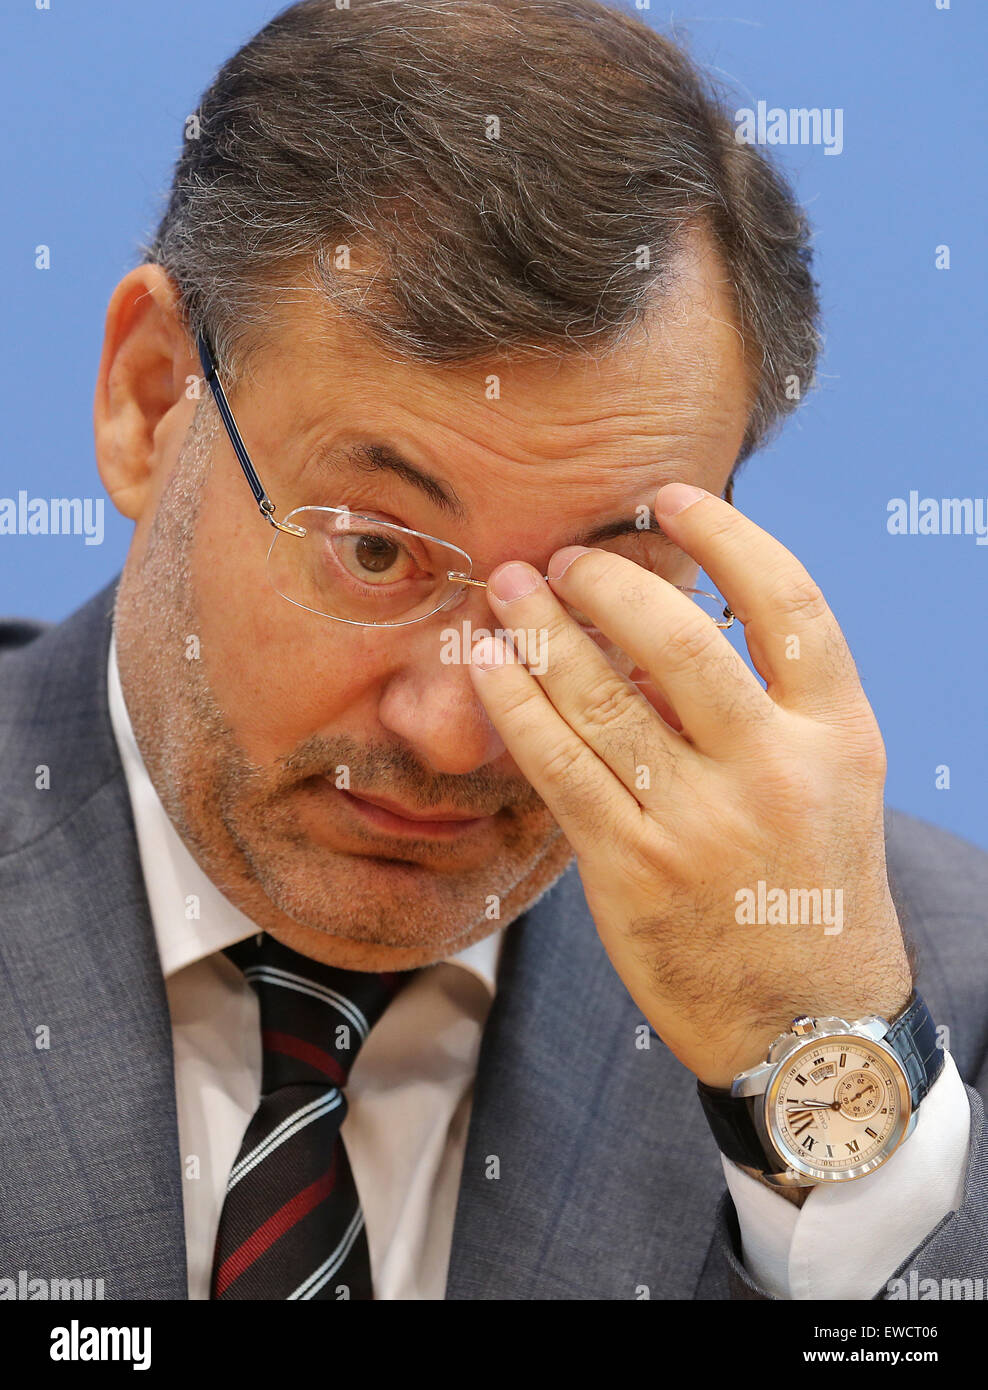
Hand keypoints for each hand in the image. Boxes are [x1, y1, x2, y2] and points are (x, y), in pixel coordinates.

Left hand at [468, 482, 912, 1087]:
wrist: (808, 1027)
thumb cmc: (812, 891)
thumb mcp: (829, 786)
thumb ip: (766, 705)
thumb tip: (664, 619)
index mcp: (838, 735)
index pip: (789, 602)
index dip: (724, 535)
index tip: (672, 498)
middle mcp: (775, 770)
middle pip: (678, 637)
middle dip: (606, 581)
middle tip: (564, 558)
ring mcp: (700, 823)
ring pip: (604, 696)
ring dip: (544, 630)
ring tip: (510, 589)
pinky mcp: (632, 868)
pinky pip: (559, 764)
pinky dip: (516, 703)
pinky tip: (488, 664)